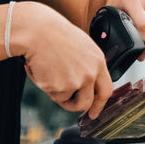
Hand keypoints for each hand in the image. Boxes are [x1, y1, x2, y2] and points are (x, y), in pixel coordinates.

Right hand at [12, 1, 111, 117]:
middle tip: (69, 104)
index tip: (95, 111)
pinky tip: (43, 70)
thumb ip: (88, 65)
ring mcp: (77, 82)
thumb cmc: (55, 35)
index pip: (106, 89)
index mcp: (98, 61)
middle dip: (78, 106)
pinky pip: (54, 96)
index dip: (100, 104)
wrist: (37, 32)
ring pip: (69, 101)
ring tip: (50, 76)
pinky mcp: (61, 88)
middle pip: (88, 102)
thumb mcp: (81, 47)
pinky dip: (46, 87)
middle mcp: (91, 73)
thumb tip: (86, 83)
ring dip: (60, 95)